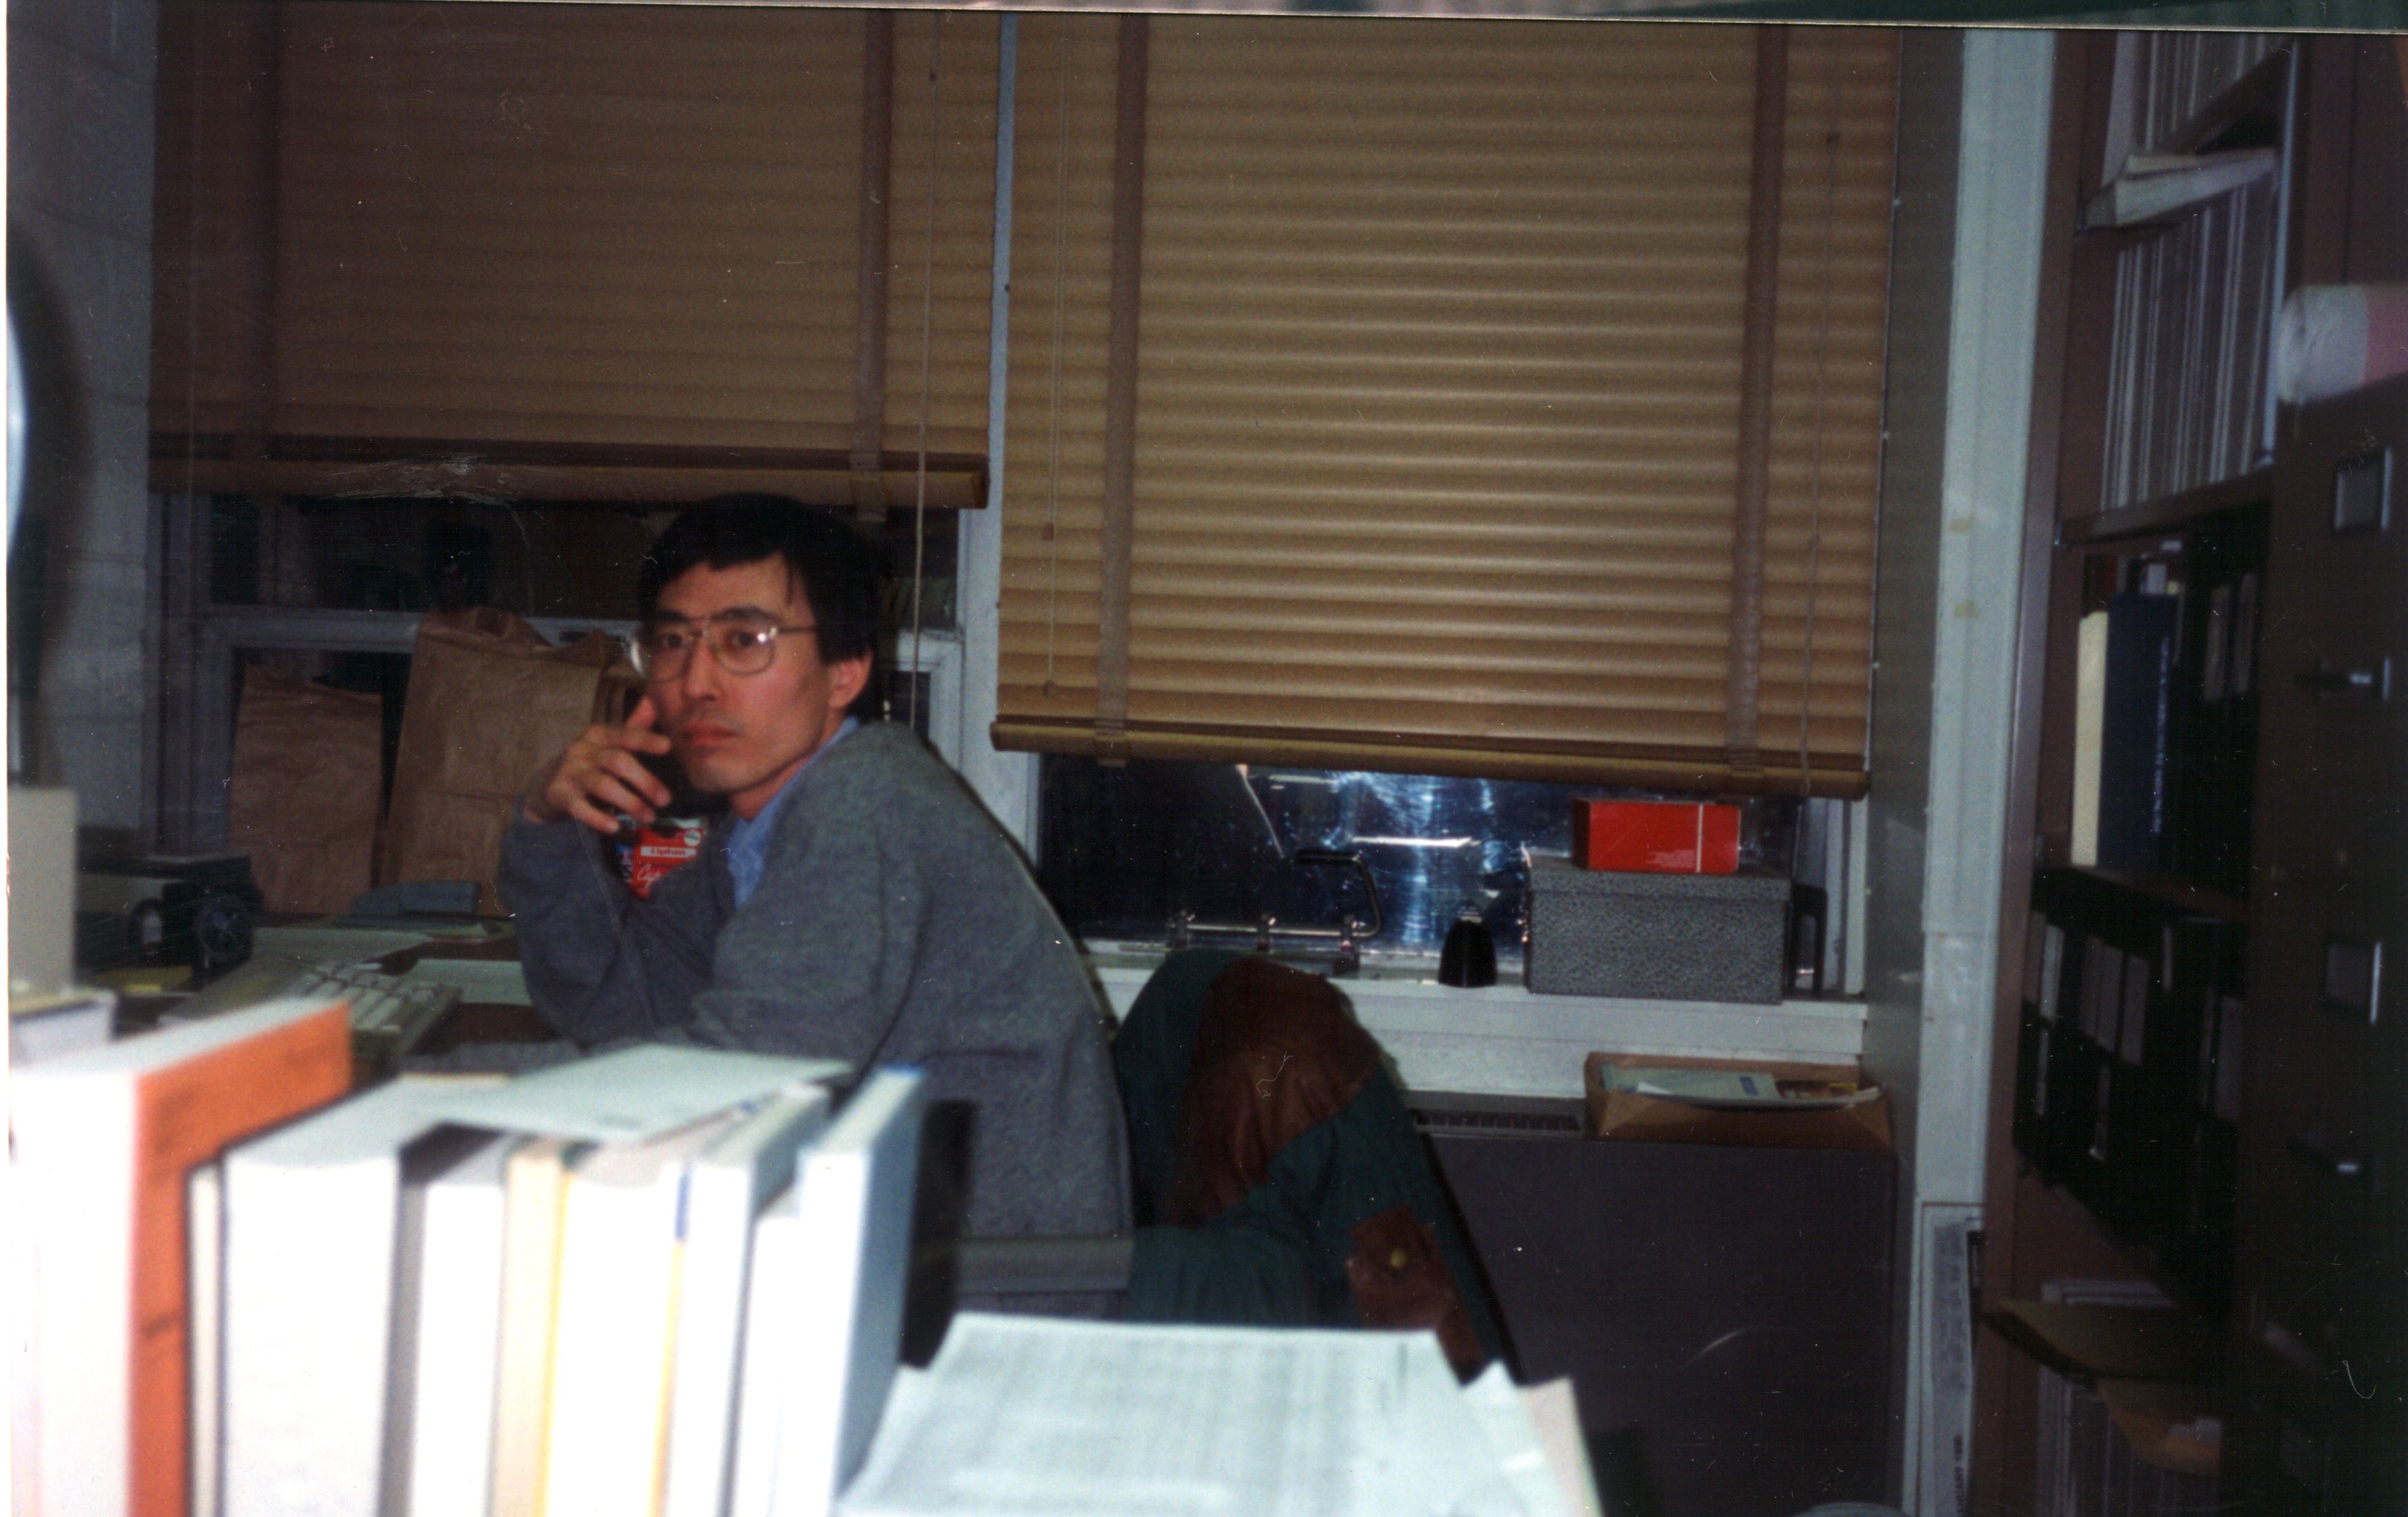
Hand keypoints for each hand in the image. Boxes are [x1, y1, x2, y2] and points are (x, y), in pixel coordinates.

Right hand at [522, 695, 676, 834]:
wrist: (545, 783)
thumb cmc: (588, 763)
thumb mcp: (607, 745)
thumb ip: (633, 732)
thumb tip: (658, 710)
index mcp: (599, 735)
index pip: (625, 735)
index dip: (646, 740)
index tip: (668, 746)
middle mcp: (583, 749)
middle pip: (618, 762)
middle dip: (645, 781)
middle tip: (665, 800)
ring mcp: (569, 771)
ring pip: (603, 785)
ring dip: (630, 802)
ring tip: (649, 817)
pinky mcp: (558, 794)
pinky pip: (580, 807)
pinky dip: (598, 818)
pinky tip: (615, 827)